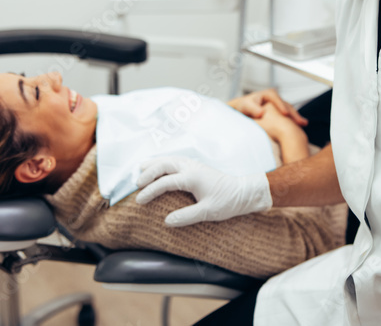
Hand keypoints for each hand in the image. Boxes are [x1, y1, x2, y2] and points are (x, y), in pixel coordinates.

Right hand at [135, 156, 272, 226]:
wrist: (243, 192)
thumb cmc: (228, 202)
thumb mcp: (208, 212)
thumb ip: (187, 216)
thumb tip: (167, 221)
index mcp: (192, 177)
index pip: (165, 182)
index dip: (150, 191)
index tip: (139, 201)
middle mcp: (191, 167)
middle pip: (163, 164)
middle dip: (147, 173)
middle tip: (136, 184)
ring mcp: (193, 164)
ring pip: (168, 159)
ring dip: (153, 164)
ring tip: (140, 170)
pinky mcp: (195, 166)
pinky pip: (174, 160)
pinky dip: (162, 163)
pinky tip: (157, 168)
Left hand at [228, 88, 307, 125]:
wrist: (244, 109)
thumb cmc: (244, 107)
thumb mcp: (247, 106)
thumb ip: (253, 109)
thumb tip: (261, 113)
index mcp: (268, 94)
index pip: (277, 99)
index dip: (281, 106)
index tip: (285, 114)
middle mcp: (276, 99)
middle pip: (287, 105)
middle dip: (293, 113)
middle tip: (299, 122)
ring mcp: (279, 105)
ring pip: (290, 110)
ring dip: (296, 117)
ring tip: (303, 124)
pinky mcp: (280, 111)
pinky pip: (289, 115)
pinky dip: (293, 121)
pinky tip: (299, 127)